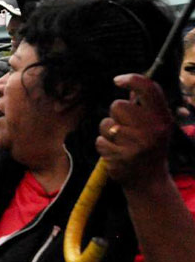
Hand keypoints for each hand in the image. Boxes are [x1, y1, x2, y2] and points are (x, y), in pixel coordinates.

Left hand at [95, 74, 173, 189]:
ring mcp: (135, 145)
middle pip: (118, 106)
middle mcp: (152, 130)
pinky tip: (116, 153)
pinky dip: (104, 146)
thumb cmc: (150, 148)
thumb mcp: (156, 127)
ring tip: (121, 143)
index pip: (148, 89)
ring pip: (106, 124)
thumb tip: (128, 85)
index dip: (131, 79)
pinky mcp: (120, 157)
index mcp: (162, 119)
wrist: (149, 182)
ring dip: (108, 132)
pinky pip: (99, 141)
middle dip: (116, 115)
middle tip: (125, 129)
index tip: (118, 80)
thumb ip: (145, 107)